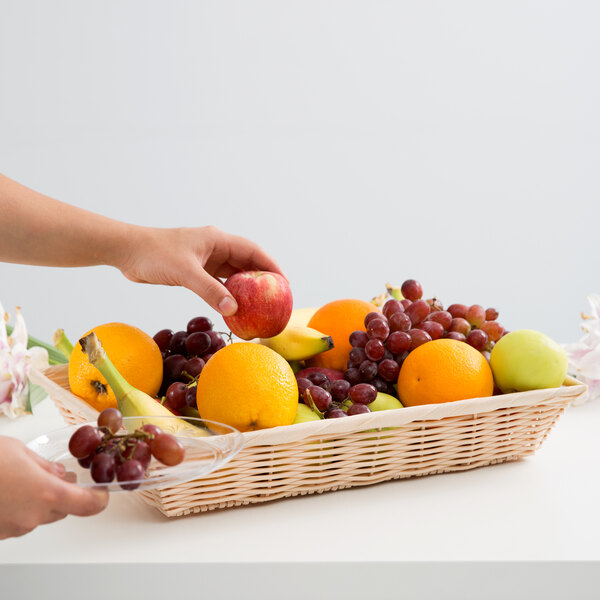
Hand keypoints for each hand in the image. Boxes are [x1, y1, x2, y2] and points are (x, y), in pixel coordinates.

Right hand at [0, 436, 107, 538]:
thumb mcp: (18, 452)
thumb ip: (44, 466)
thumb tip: (60, 474)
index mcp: (45, 494)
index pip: (88, 505)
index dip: (99, 498)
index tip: (102, 490)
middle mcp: (32, 517)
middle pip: (64, 510)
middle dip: (64, 493)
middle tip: (55, 475)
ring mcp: (12, 530)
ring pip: (40, 516)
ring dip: (38, 500)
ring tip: (19, 478)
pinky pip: (18, 521)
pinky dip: (18, 508)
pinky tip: (4, 490)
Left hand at [116, 225, 284, 315]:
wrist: (127, 251)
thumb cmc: (154, 254)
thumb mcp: (185, 272)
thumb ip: (209, 291)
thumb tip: (234, 310)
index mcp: (218, 239)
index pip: (253, 251)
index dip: (271, 265)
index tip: (284, 283)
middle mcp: (216, 248)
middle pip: (246, 263)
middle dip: (262, 280)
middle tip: (276, 299)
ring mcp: (206, 260)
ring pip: (233, 275)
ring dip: (245, 290)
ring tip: (260, 307)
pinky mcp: (196, 271)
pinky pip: (219, 284)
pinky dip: (228, 295)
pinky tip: (235, 309)